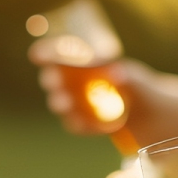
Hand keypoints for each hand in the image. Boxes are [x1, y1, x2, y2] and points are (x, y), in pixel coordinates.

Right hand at [28, 50, 150, 135]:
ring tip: (62, 103)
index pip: (57, 54)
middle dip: (51, 80)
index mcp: (80, 63)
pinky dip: (77, 124)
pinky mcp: (82, 122)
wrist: (142, 110)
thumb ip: (126, 76)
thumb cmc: (135, 85)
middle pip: (54, 79)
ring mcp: (74, 103)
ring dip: (60, 102)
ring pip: (61, 102)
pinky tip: (80, 123)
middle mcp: (71, 82)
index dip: (45, 53)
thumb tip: (116, 73)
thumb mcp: (134, 78)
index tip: (35, 54)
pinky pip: (75, 124)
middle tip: (52, 80)